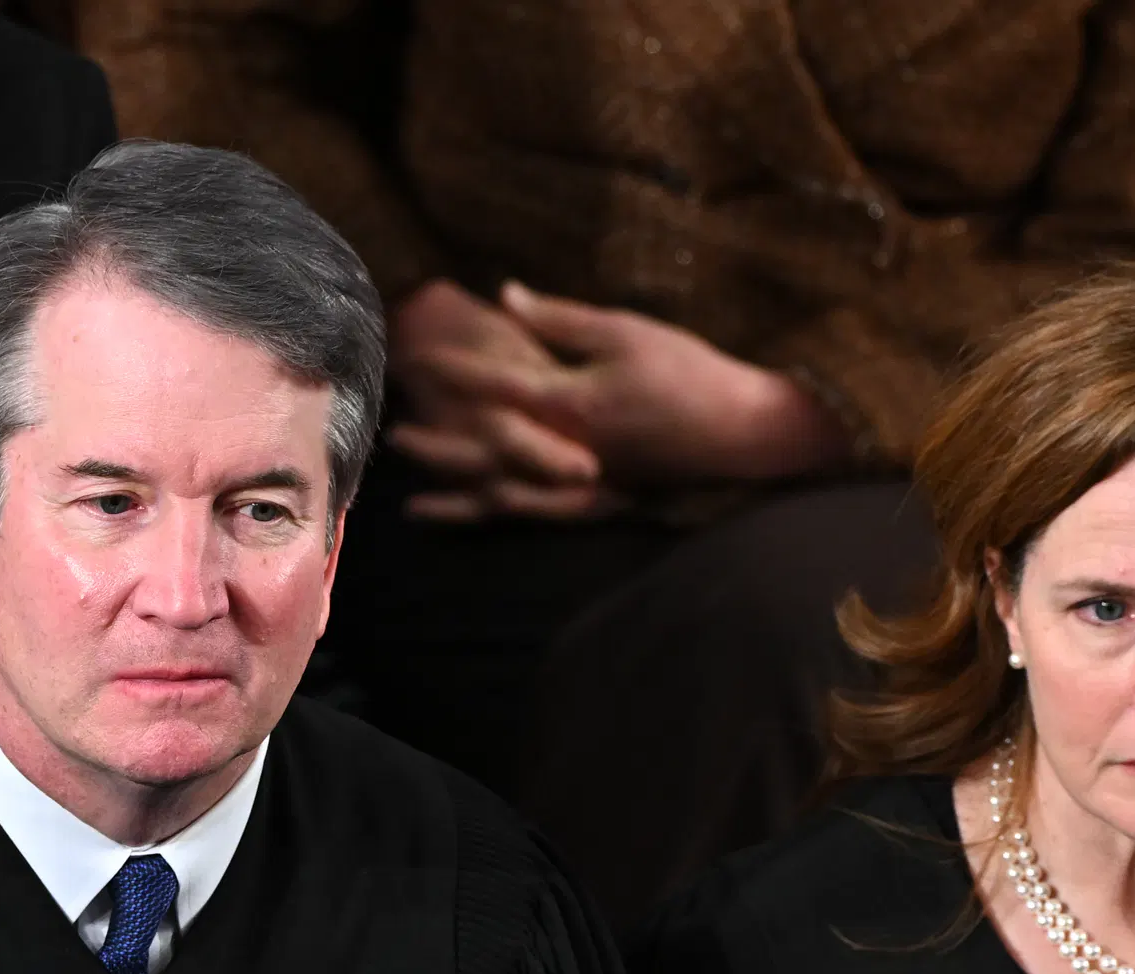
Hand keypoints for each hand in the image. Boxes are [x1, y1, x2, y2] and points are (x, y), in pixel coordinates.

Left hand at [411, 284, 845, 504]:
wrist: (740, 433)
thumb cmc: (689, 372)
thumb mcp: (625, 332)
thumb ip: (561, 320)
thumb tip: (505, 295)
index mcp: (568, 401)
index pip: (493, 384)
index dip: (451, 368)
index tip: (414, 354)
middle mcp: (561, 449)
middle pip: (481, 447)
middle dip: (436, 437)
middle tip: (393, 426)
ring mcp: (574, 481)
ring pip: (497, 491)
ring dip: (452, 488)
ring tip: (409, 489)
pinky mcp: (591, 501)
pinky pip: (527, 515)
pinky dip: (488, 516)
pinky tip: (458, 517)